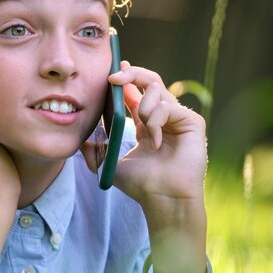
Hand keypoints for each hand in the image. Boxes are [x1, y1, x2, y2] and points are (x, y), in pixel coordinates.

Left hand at [109, 62, 206, 216]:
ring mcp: (178, 118)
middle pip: (149, 80)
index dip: (124, 78)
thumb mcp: (111, 165)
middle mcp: (162, 116)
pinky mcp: (192, 121)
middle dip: (131, 73)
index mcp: (146, 122)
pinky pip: (167, 106)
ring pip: (156, 90)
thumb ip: (95, 151)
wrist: (163, 199)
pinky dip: (156, 121)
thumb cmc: (142, 185)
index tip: (110, 73)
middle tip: (114, 77)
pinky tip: (156, 143)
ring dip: (142, 107)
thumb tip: (80, 141)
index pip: (135, 92)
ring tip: (143, 131)